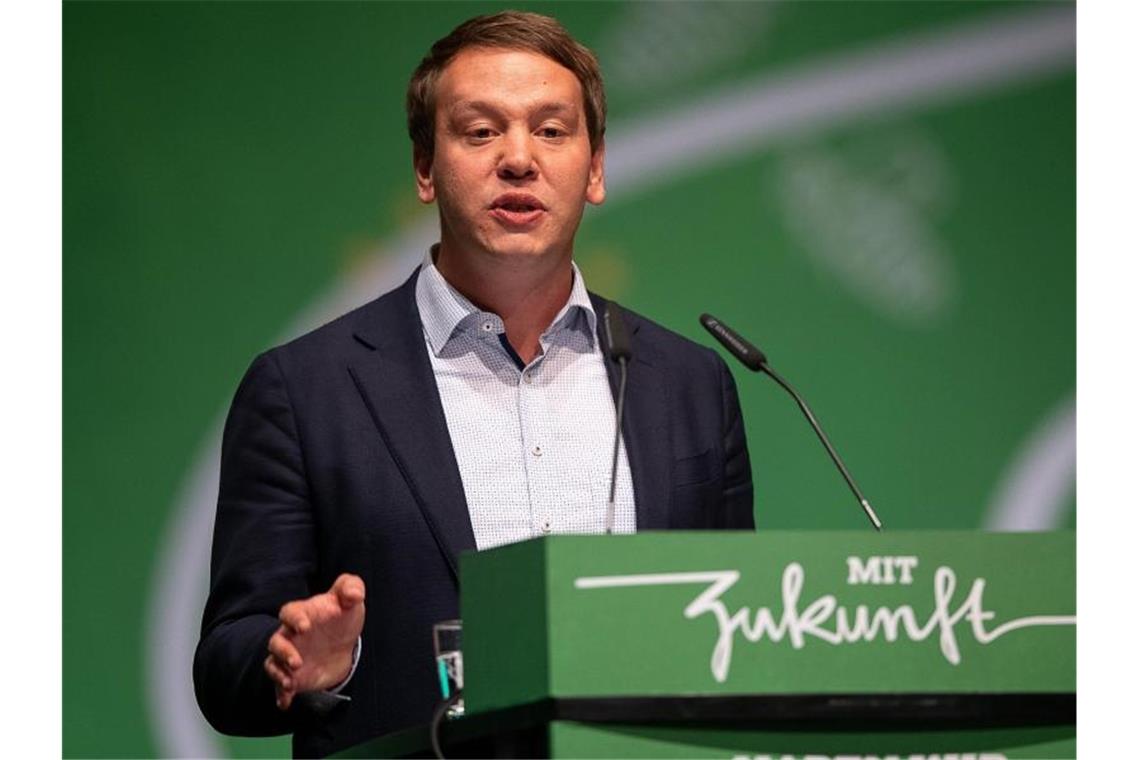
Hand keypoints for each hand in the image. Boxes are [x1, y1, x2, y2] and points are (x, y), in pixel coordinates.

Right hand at [263, 573, 365, 709]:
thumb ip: (351, 588)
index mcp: (302, 614)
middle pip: (276, 642)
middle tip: (296, 662)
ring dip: (279, 674)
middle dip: (283, 652)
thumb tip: (353, 593)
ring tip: (290, 682)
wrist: (342, 643)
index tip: (305, 626)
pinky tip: (286, 703)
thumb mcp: (350, 599)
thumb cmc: (341, 617)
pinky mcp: (293, 675)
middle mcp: (290, 636)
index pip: (290, 612)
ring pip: (273, 664)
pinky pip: (280, 685)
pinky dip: (281, 694)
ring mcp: (290, 656)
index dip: (294, 618)